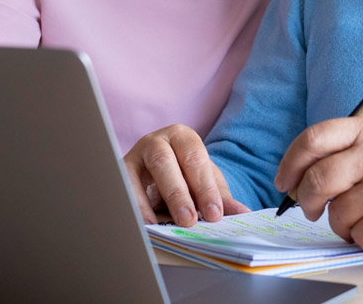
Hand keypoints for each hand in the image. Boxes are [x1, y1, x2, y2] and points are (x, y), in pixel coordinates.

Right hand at [122, 124, 249, 225]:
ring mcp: (134, 155)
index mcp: (183, 137)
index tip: (214, 214)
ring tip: (163, 225)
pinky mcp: (119, 172)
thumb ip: (220, 197)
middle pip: (165, 163)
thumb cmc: (184, 174)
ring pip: (138, 174)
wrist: (156, 172)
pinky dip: (133, 207)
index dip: (205, 187)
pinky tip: (145, 224)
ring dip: (148, 202)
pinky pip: (122, 189)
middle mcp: (156, 141)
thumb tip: (242, 213)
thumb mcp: (204, 182)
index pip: (195, 158)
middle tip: (189, 220)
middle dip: (178, 193)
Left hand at [273, 116, 362, 250]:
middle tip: (311, 209)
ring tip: (362, 218)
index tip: (284, 181)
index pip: (313, 139)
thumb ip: (344, 150)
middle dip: (307, 200)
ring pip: (336, 213)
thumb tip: (298, 178)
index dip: (290, 163)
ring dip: (341, 224)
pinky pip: (358, 235)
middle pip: (317, 179)